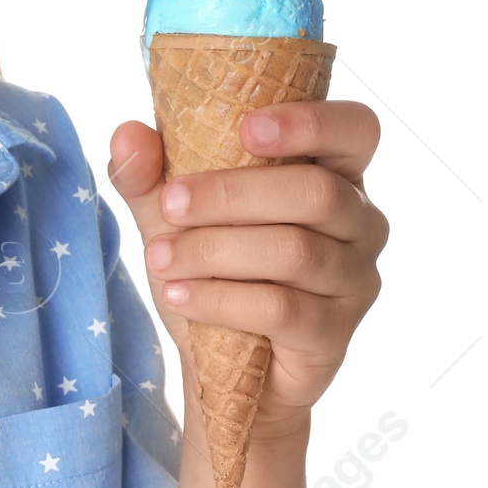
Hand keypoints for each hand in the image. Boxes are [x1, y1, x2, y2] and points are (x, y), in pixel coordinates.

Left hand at [107, 100, 386, 437]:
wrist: (225, 364)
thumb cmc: (211, 267)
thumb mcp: (171, 214)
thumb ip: (149, 173)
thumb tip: (128, 133)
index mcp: (332, 173)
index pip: (355, 129)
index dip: (311, 122)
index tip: (246, 128)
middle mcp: (360, 222)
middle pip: (316, 192)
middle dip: (232, 194)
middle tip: (171, 204)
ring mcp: (355, 280)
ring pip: (295, 252)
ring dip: (213, 251)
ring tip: (160, 257)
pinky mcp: (335, 333)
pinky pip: (281, 309)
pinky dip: (219, 299)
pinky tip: (178, 295)